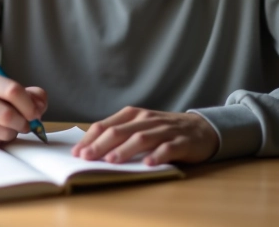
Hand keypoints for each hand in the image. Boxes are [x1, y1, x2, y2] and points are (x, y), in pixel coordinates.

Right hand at [0, 68, 46, 145]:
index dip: (29, 106)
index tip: (35, 114)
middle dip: (23, 123)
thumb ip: (33, 95)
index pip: (13, 91)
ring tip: (9, 126)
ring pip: (2, 131)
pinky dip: (0, 139)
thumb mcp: (11, 88)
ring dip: (13, 132)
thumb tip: (39, 107)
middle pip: (7, 115)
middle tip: (26, 124)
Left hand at [71, 107, 218, 165]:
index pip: (107, 125)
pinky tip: (148, 164)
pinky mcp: (182, 141)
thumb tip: (90, 148)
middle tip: (86, 157)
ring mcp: (165, 130)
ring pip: (142, 138)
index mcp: (134, 114)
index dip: (91, 138)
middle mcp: (148, 120)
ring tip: (111, 161)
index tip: (77, 152)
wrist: (201, 129)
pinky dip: (157, 155)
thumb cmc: (163, 130)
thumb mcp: (140, 126)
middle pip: (120, 131)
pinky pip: (168, 148)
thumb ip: (120, 133)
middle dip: (101, 145)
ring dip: (124, 150)